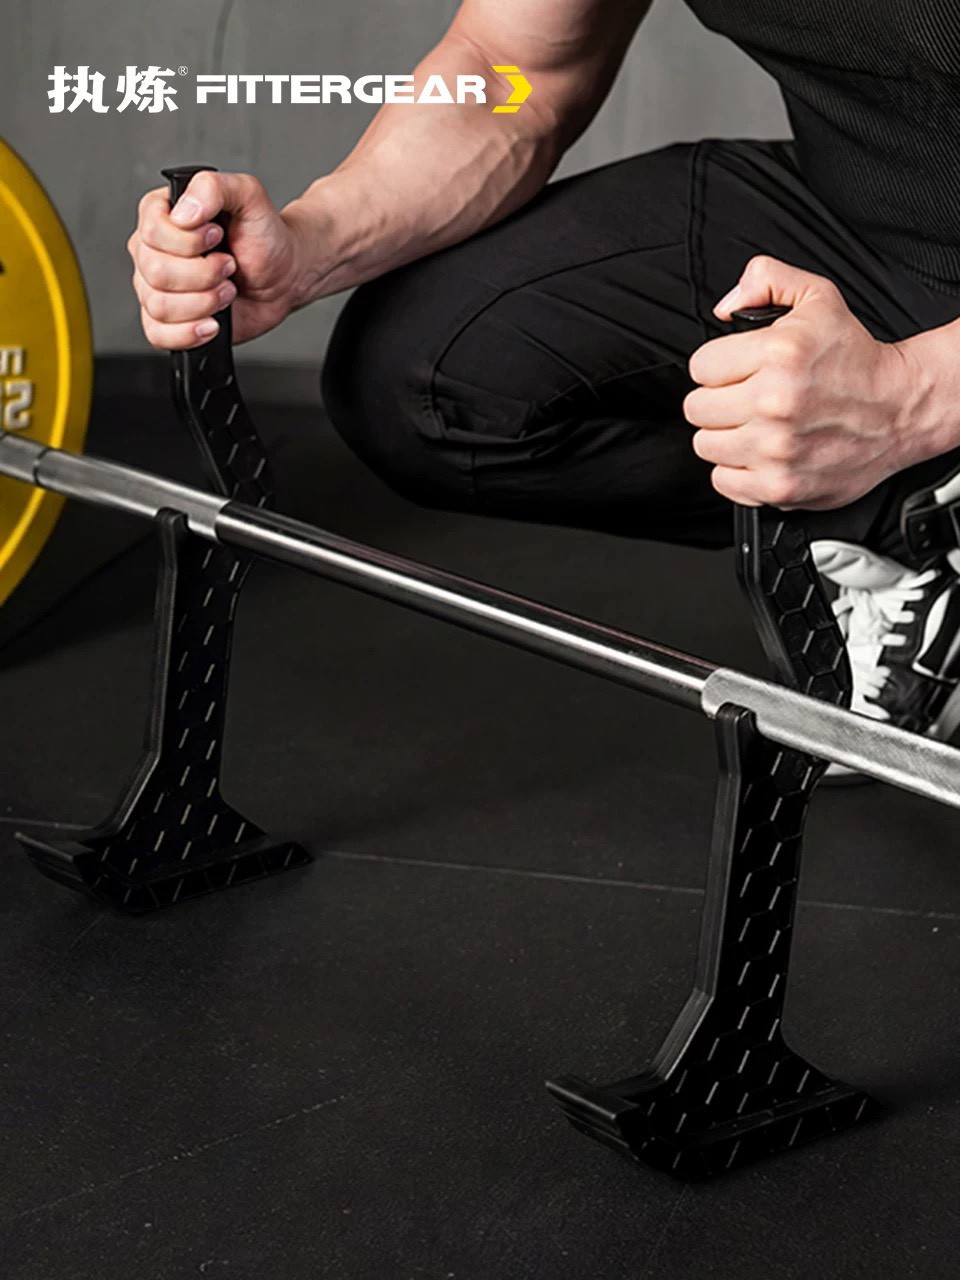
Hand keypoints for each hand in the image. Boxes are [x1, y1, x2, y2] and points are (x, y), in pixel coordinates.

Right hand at [129, 170, 306, 348]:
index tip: (217, 236)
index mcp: (162, 215)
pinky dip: (189, 333)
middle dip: (204, 275)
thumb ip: (213, 186)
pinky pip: (157, 334)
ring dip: (204, 302)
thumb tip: (183, 212)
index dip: (189, 241)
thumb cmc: (265, 237)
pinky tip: (213, 322)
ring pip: (159, 305)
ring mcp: (157, 288)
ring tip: (227, 290)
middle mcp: (153, 250)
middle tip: (229, 267)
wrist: (284, 277)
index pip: (151, 231)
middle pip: (155, 272)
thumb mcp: (248, 195)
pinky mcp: (169, 320)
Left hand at [683, 255, 919, 508]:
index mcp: (779, 355)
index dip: (717, 365)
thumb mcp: (818, 298)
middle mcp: (775, 403)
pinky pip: (724, 481)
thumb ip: (765, 280)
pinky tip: (761, 452)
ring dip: (725, 436)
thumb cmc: (857, 360)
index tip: (737, 369)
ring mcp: (776, 449)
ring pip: (706, 445)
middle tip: (746, 397)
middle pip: (697, 408)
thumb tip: (725, 306)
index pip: (700, 366)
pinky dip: (737, 470)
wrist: (900, 409)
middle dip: (718, 400)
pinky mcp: (780, 486)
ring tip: (756, 425)